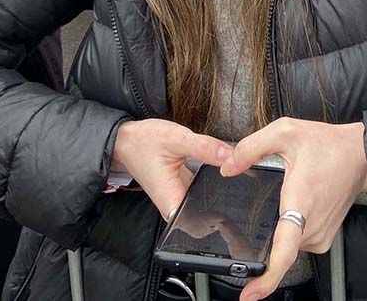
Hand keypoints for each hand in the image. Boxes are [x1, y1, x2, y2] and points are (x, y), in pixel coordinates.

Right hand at [110, 119, 232, 220]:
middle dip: (221, 212)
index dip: (218, 223)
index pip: (196, 227)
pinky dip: (211, 188)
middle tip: (240, 191)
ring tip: (232, 181)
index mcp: (170, 199)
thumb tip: (230, 156)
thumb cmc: (143, 142)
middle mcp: (173, 205)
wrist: (127, 141)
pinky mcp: (181, 191)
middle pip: (202, 222)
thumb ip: (205, 147)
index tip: (234, 209)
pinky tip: (220, 175)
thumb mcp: (176, 139)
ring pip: (202, 209)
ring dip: (217, 198)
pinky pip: (199, 196)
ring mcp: (177, 199)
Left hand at [221, 118, 366, 300]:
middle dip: (262, 231)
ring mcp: (320, 234)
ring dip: (277, 226)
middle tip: (267, 202)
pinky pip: (296, 241)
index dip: (267, 277)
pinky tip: (296, 204)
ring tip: (288, 195)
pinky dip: (289, 228)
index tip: (251, 293)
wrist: (361, 156)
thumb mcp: (285, 132)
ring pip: (285, 243)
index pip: (284, 249)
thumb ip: (250, 148)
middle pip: (276, 245)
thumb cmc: (328, 145)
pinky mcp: (323, 238)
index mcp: (300, 201)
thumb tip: (227, 167)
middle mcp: (311, 224)